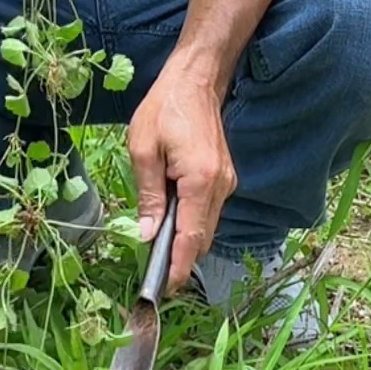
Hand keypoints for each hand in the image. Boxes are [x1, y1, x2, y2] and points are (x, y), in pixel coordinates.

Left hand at [126, 66, 237, 293]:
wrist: (196, 80)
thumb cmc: (165, 108)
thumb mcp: (143, 149)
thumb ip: (148, 195)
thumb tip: (148, 235)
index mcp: (201, 180)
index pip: (192, 237)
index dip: (179, 267)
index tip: (165, 289)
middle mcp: (221, 186)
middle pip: (203, 237)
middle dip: (180, 258)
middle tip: (152, 273)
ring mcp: (227, 182)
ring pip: (207, 225)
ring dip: (185, 239)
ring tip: (157, 248)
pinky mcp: (224, 177)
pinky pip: (208, 209)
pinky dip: (191, 221)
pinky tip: (170, 218)